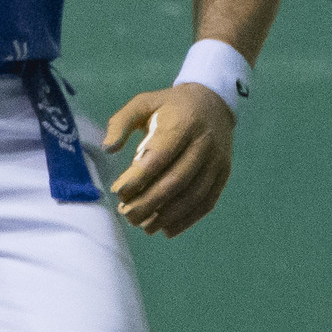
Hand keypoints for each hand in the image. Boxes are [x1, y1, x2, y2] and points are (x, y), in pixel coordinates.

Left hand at [103, 83, 233, 235]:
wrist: (213, 103)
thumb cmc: (169, 105)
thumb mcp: (142, 103)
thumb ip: (121, 122)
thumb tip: (107, 148)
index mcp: (183, 123)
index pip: (161, 155)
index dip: (139, 177)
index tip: (118, 192)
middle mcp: (204, 144)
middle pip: (177, 180)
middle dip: (149, 202)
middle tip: (126, 215)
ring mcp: (217, 161)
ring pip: (193, 195)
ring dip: (167, 216)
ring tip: (142, 225)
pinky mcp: (224, 174)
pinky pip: (207, 201)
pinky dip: (187, 219)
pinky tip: (166, 229)